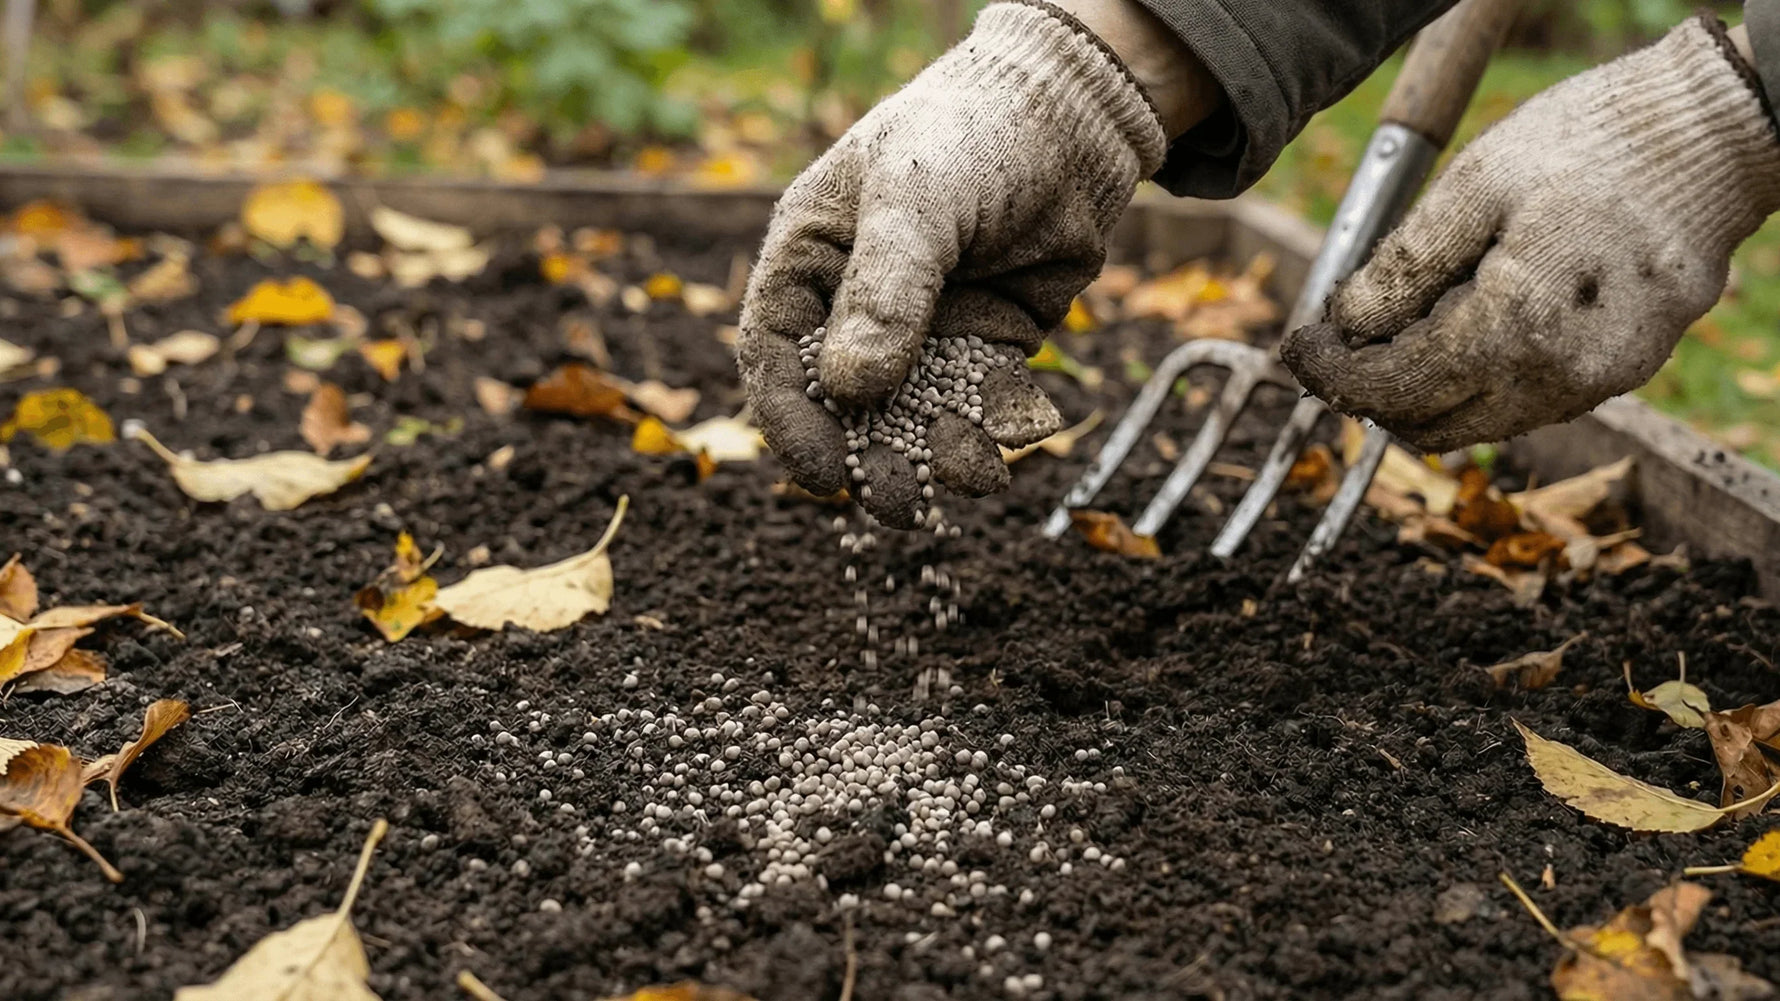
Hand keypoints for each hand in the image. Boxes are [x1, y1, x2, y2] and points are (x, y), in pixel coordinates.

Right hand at [737, 1, 1167, 526]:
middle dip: (866, 455)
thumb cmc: (971, 134)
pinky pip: (972, 404)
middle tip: (894, 503)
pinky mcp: (984, 343)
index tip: (820, 477)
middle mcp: (856, 302)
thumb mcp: (916, 200)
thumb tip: (852, 389)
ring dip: (928, 456)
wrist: (1074, 118)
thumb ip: (885, 290)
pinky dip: (983, 433)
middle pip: (842, 401)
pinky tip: (1000, 452)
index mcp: (809, 259)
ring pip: (910, 413)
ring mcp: (922, 326)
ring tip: (959, 481)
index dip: (791, 421)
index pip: (776, 354)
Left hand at [1281, 16, 1779, 452]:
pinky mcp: (1623, 371)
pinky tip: (1466, 324)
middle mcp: (1557, 378)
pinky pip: (1528, 403)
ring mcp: (1597, 382)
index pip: (1389, 389)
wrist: (1717, 134)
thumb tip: (1347, 323)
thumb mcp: (1475, 185)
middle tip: (1342, 342)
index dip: (1331, 374)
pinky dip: (1479, 382)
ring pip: (1478, 424)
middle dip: (1370, 392)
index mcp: (1512, 331)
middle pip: (1428, 425)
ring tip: (1401, 327)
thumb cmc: (1596, 144)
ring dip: (1424, 392)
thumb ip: (1403, 266)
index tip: (1301, 345)